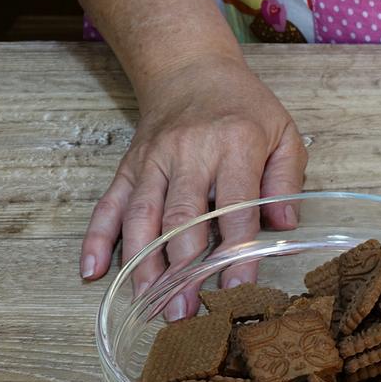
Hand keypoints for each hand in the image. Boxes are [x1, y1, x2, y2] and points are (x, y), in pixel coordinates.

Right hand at [80, 53, 306, 317]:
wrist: (191, 68)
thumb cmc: (246, 108)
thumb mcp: (284, 133)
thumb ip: (287, 180)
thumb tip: (285, 226)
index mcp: (235, 145)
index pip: (236, 209)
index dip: (236, 254)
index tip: (236, 290)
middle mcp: (189, 153)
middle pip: (182, 220)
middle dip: (182, 271)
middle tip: (185, 313)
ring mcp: (154, 161)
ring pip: (143, 218)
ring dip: (144, 266)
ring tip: (151, 306)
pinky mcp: (130, 166)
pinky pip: (110, 204)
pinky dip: (97, 238)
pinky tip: (93, 271)